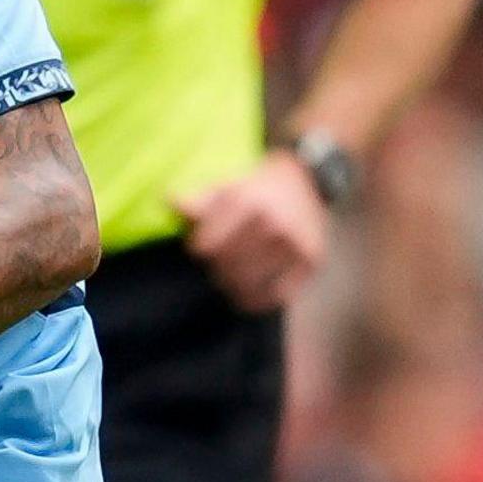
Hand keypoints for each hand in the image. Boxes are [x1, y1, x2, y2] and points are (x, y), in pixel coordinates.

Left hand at [176, 151, 330, 312]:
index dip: (198, 250)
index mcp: (248, 202)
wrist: (308, 181)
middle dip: (216, 268)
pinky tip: (248, 293)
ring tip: (229, 279)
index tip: (201, 248)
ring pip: (248, 285)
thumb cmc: (257, 189)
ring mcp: (295, 244)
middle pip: (226, 268)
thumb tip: (170, 202)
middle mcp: (274, 223)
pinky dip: (257, 300)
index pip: (206, 247)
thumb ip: (198, 200)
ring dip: (233, 286)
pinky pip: (275, 296)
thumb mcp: (227, 186)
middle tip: (218, 264)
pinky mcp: (311, 261)